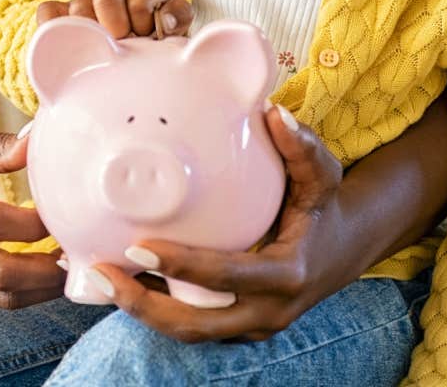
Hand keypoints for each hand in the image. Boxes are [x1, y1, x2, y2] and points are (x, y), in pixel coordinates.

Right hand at [36, 0, 191, 39]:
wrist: (136, 53)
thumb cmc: (156, 37)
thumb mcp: (175, 24)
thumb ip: (177, 17)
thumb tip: (164, 22)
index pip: (138, 2)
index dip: (144, 25)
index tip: (147, 40)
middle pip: (105, 1)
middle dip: (117, 29)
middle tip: (123, 47)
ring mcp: (82, 4)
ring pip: (77, 10)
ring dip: (91, 33)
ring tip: (103, 52)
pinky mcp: (61, 17)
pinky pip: (48, 13)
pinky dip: (52, 26)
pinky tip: (68, 44)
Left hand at [91, 103, 365, 342]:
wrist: (346, 247)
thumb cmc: (325, 206)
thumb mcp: (322, 175)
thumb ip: (301, 146)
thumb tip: (274, 112)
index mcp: (287, 275)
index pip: (226, 277)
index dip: (181, 266)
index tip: (137, 246)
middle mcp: (269, 312)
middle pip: (197, 326)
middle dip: (144, 305)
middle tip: (102, 272)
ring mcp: (254, 327)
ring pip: (191, 333)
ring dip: (143, 311)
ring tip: (100, 277)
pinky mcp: (240, 328)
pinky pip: (195, 327)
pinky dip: (158, 310)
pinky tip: (124, 282)